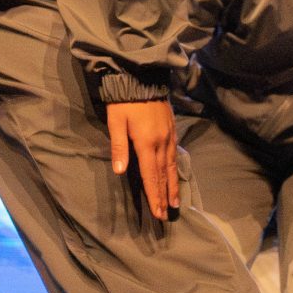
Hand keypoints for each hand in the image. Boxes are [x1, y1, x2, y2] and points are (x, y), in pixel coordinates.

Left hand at [107, 99, 181, 220]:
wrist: (141, 78)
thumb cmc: (124, 102)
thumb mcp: (116, 122)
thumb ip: (118, 147)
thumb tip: (118, 171)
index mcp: (146, 143)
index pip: (150, 176)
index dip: (154, 195)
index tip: (158, 213)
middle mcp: (161, 142)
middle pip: (164, 175)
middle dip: (165, 196)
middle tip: (167, 215)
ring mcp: (169, 136)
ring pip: (172, 166)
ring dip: (173, 186)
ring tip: (176, 202)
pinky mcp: (172, 130)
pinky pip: (175, 155)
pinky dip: (176, 169)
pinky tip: (175, 175)